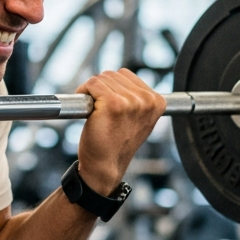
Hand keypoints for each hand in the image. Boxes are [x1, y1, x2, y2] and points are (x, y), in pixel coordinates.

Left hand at [75, 69, 165, 193]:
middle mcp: (147, 100)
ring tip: (94, 111)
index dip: (111, 88)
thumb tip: (122, 79)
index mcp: (157, 102)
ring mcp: (131, 102)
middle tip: (98, 109)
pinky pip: (92, 83)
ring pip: (102, 78)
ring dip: (91, 91)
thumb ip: (138, 100)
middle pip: (113, 74)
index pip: (126, 75)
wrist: (105, 166)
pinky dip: (83, 91)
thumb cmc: (117, 143)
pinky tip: (87, 109)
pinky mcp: (113, 104)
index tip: (108, 105)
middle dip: (100, 88)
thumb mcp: (138, 120)